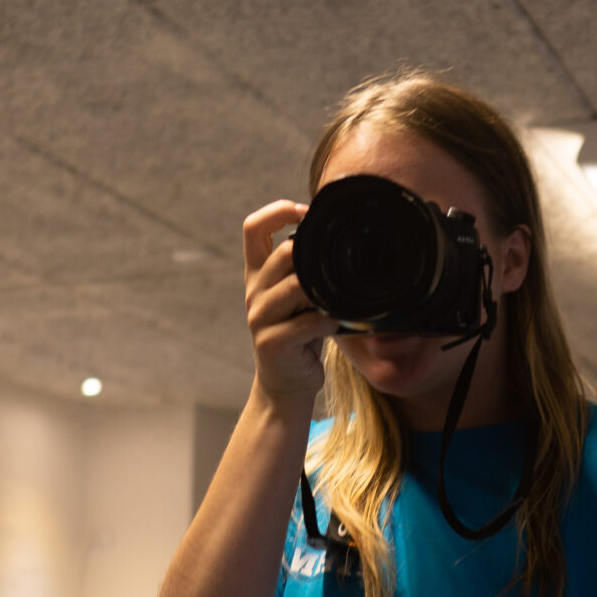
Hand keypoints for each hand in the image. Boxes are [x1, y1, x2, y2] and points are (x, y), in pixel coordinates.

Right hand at [242, 199, 340, 407]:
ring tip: (340, 299)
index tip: (306, 213)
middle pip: (280, 255)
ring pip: (294, 287)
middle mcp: (254, 291)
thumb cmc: (301, 337)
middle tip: (336, 268)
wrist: (286, 385)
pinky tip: (337, 323)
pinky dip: (328, 320)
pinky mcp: (271, 342)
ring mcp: (259, 317)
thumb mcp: (301, 298)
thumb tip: (343, 242)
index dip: (278, 211)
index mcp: (258, 274)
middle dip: (312, 257)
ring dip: (323, 291)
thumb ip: (308, 271)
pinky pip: (306, 323)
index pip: (253, 228)